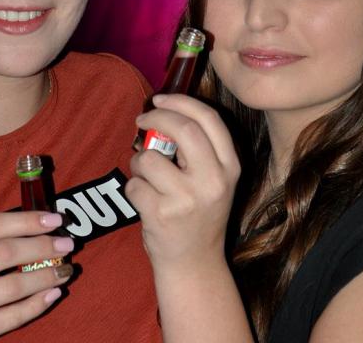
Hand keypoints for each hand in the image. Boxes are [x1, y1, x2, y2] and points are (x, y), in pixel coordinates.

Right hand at [0, 211, 74, 341]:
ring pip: (14, 286)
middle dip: (43, 246)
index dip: (28, 220)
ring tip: (65, 269)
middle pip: (6, 253)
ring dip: (47, 274)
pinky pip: (14, 315)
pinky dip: (39, 302)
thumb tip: (37, 223)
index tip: (55, 219)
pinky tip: (53, 292)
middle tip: (67, 244)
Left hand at [126, 94, 239, 270]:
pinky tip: (144, 200)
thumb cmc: (198, 213)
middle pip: (182, 128)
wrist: (195, 263)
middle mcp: (213, 181)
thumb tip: (161, 112)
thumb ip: (196, 149)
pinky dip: (133, 187)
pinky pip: (134, 184)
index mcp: (229, 167)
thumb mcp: (213, 180)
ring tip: (146, 176)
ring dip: (138, 161)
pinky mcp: (161, 214)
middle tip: (141, 120)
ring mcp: (187, 199)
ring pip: (149, 158)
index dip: (181, 102)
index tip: (160, 99)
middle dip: (156, 117)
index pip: (209, 119)